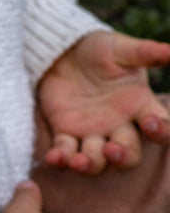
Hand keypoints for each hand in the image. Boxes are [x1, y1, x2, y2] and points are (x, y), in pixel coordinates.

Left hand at [37, 30, 169, 172]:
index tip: (150, 124)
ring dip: (91, 164)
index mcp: (140, 106)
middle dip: (122, 157)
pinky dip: (61, 158)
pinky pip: (66, 152)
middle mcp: (119, 126)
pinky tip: (54, 157)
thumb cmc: (98, 49)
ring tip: (79, 162)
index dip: (161, 131)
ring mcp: (93, 133)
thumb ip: (146, 53)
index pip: (161, 127)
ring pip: (97, 160)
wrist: (63, 50)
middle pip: (129, 153)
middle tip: (112, 150)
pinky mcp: (66, 133)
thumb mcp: (121, 48)